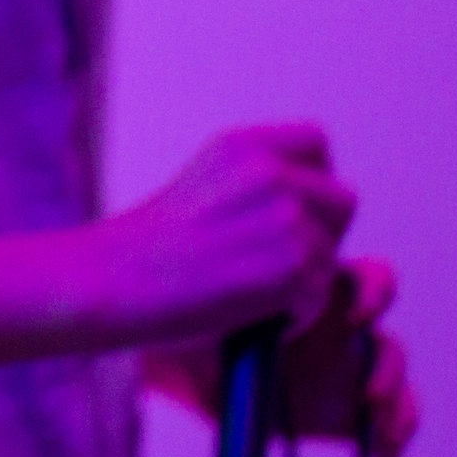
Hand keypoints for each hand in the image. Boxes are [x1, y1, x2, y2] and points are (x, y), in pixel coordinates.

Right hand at [105, 122, 355, 347]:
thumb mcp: (206, 180)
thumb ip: (261, 178)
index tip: (287, 207)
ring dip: (301, 279)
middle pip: (341, 200)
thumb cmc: (153, 245)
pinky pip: (318, 296)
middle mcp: (271, 174)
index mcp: (245, 146)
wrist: (116, 280)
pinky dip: (292, 313)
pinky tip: (248, 311)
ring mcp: (286, 221)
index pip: (317, 143)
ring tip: (247, 289)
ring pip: (330, 255)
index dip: (312, 179)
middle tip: (273, 256)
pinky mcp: (293, 270)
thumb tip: (317, 203)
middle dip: (321, 230)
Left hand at [142, 259, 419, 456]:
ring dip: (397, 415)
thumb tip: (231, 314)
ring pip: (396, 393)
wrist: (179, 363)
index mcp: (320, 293)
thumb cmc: (192, 319)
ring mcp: (348, 378)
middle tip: (368, 393)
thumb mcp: (205, 308)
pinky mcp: (344, 422)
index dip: (375, 294)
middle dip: (387, 370)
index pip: (370, 281)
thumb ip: (227, 304)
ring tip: (380, 437)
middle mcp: (344, 334)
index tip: (356, 318)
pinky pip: (382, 445)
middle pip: (389, 347)